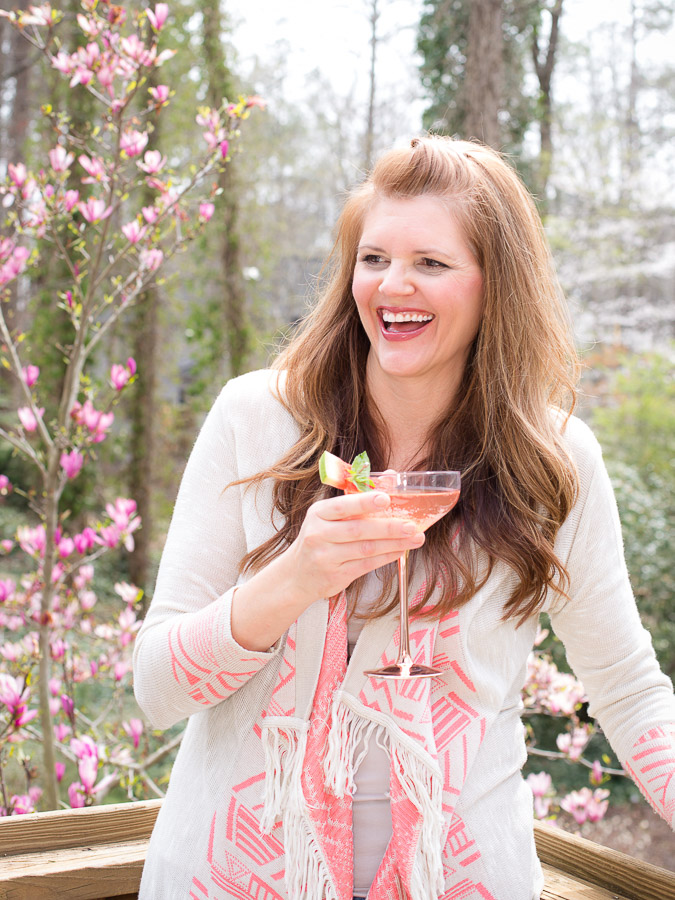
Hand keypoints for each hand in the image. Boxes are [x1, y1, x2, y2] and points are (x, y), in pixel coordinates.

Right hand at [283, 490, 424, 605]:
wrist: (297, 574)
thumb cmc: (320, 537)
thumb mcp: (329, 515)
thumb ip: (359, 497)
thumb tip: (391, 477)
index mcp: (318, 513)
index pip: (342, 506)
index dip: (364, 502)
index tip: (386, 499)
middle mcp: (319, 534)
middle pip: (358, 530)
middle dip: (388, 527)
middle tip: (411, 525)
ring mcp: (326, 557)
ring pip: (366, 549)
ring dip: (394, 543)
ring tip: (415, 538)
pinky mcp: (336, 575)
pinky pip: (366, 565)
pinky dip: (386, 557)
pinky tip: (400, 550)